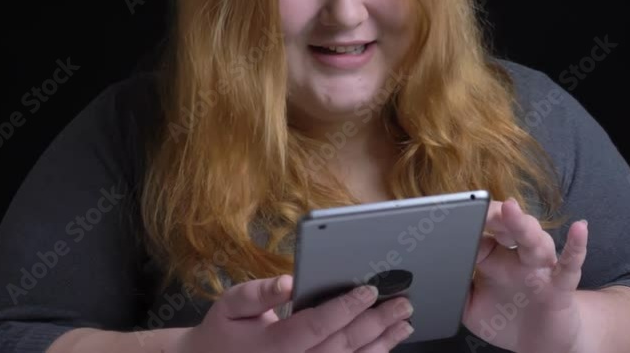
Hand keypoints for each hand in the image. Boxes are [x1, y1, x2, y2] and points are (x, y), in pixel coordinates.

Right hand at [175, 274, 413, 352]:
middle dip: (377, 322)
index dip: (347, 306)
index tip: (370, 289)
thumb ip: (259, 293)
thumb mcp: (231, 304)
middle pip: (343, 345)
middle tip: (403, 302)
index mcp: (275, 345)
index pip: (318, 324)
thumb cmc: (224, 331)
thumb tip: (287, 281)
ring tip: (405, 323)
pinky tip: (385, 346)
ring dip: (382, 343)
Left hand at [463, 198, 588, 352]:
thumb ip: (454, 289)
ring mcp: (540, 269)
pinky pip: (570, 264)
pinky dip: (576, 246)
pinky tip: (580, 229)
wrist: (538, 343)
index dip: (473, 221)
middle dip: (498, 215)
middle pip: (509, 227)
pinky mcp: (560, 286)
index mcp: (493, 257)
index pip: (482, 231)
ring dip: (525, 226)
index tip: (459, 211)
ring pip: (535, 241)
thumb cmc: (506, 319)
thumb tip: (433, 274)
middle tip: (485, 206)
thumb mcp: (470, 306)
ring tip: (513, 213)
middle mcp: (517, 257)